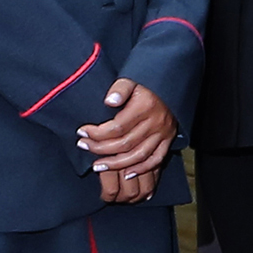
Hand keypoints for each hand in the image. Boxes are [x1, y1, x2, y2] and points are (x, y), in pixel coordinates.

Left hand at [78, 79, 172, 201]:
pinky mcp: (168, 140)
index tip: (82, 132)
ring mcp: (163, 133)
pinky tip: (126, 173)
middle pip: (125, 143)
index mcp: (145, 107)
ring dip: (116, 164)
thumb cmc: (147, 82)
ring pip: (138, 155)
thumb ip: (120, 89)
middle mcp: (155, 123)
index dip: (97, 133)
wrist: (171, 83)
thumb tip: (109, 102)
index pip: (117, 127)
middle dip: (100, 148)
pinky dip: (142, 169)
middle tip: (83, 146)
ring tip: (98, 165)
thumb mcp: (132, 78)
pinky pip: (156, 159)